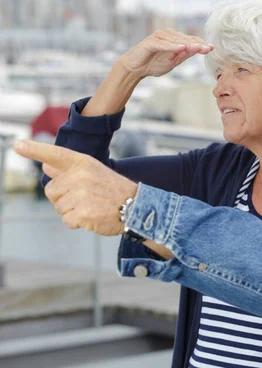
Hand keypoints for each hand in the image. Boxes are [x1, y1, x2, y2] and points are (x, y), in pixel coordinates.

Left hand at [14, 140, 137, 236]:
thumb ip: (68, 169)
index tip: (17, 145)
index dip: (34, 150)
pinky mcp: (83, 213)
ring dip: (71, 211)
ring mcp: (81, 195)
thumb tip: (45, 165)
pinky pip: (66, 220)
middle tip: (85, 198)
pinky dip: (77, 222)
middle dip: (63, 198)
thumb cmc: (114, 190)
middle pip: (51, 190)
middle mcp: (80, 176)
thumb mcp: (94, 172)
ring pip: (58, 207)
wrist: (137, 207)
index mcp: (83, 163)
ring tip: (92, 206)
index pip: (55, 154)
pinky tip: (92, 217)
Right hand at [118, 28, 213, 78]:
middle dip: (198, 44)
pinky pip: (163, 44)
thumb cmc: (153, 64)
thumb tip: (198, 50)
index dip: (201, 44)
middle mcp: (167, 35)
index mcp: (174, 39)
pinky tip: (181, 48)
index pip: (190, 41)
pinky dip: (172, 46)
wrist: (135, 69)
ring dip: (188, 44)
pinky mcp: (150, 42)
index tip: (212, 48)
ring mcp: (158, 37)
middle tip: (209, 48)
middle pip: (185, 39)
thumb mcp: (173, 62)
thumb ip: (184, 55)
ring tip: (199, 48)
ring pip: (176, 40)